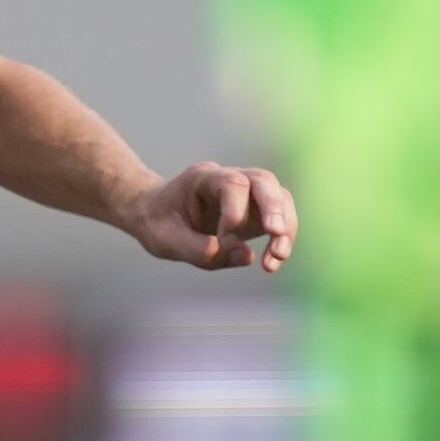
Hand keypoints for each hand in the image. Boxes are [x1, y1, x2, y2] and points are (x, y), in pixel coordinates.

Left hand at [123, 162, 296, 272]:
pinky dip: (281, 239)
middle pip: (263, 180)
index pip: (232, 183)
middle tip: (275, 234)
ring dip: (285, 226)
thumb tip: (247, 256)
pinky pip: (279, 217)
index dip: (235, 212)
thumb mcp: (166, 241)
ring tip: (277, 258)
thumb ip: (201, 251)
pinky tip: (272, 262)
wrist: (155, 215)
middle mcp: (228, 179)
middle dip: (273, 207)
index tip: (224, 241)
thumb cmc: (157, 223)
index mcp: (202, 178)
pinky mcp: (254, 212)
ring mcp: (245, 194)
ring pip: (278, 196)